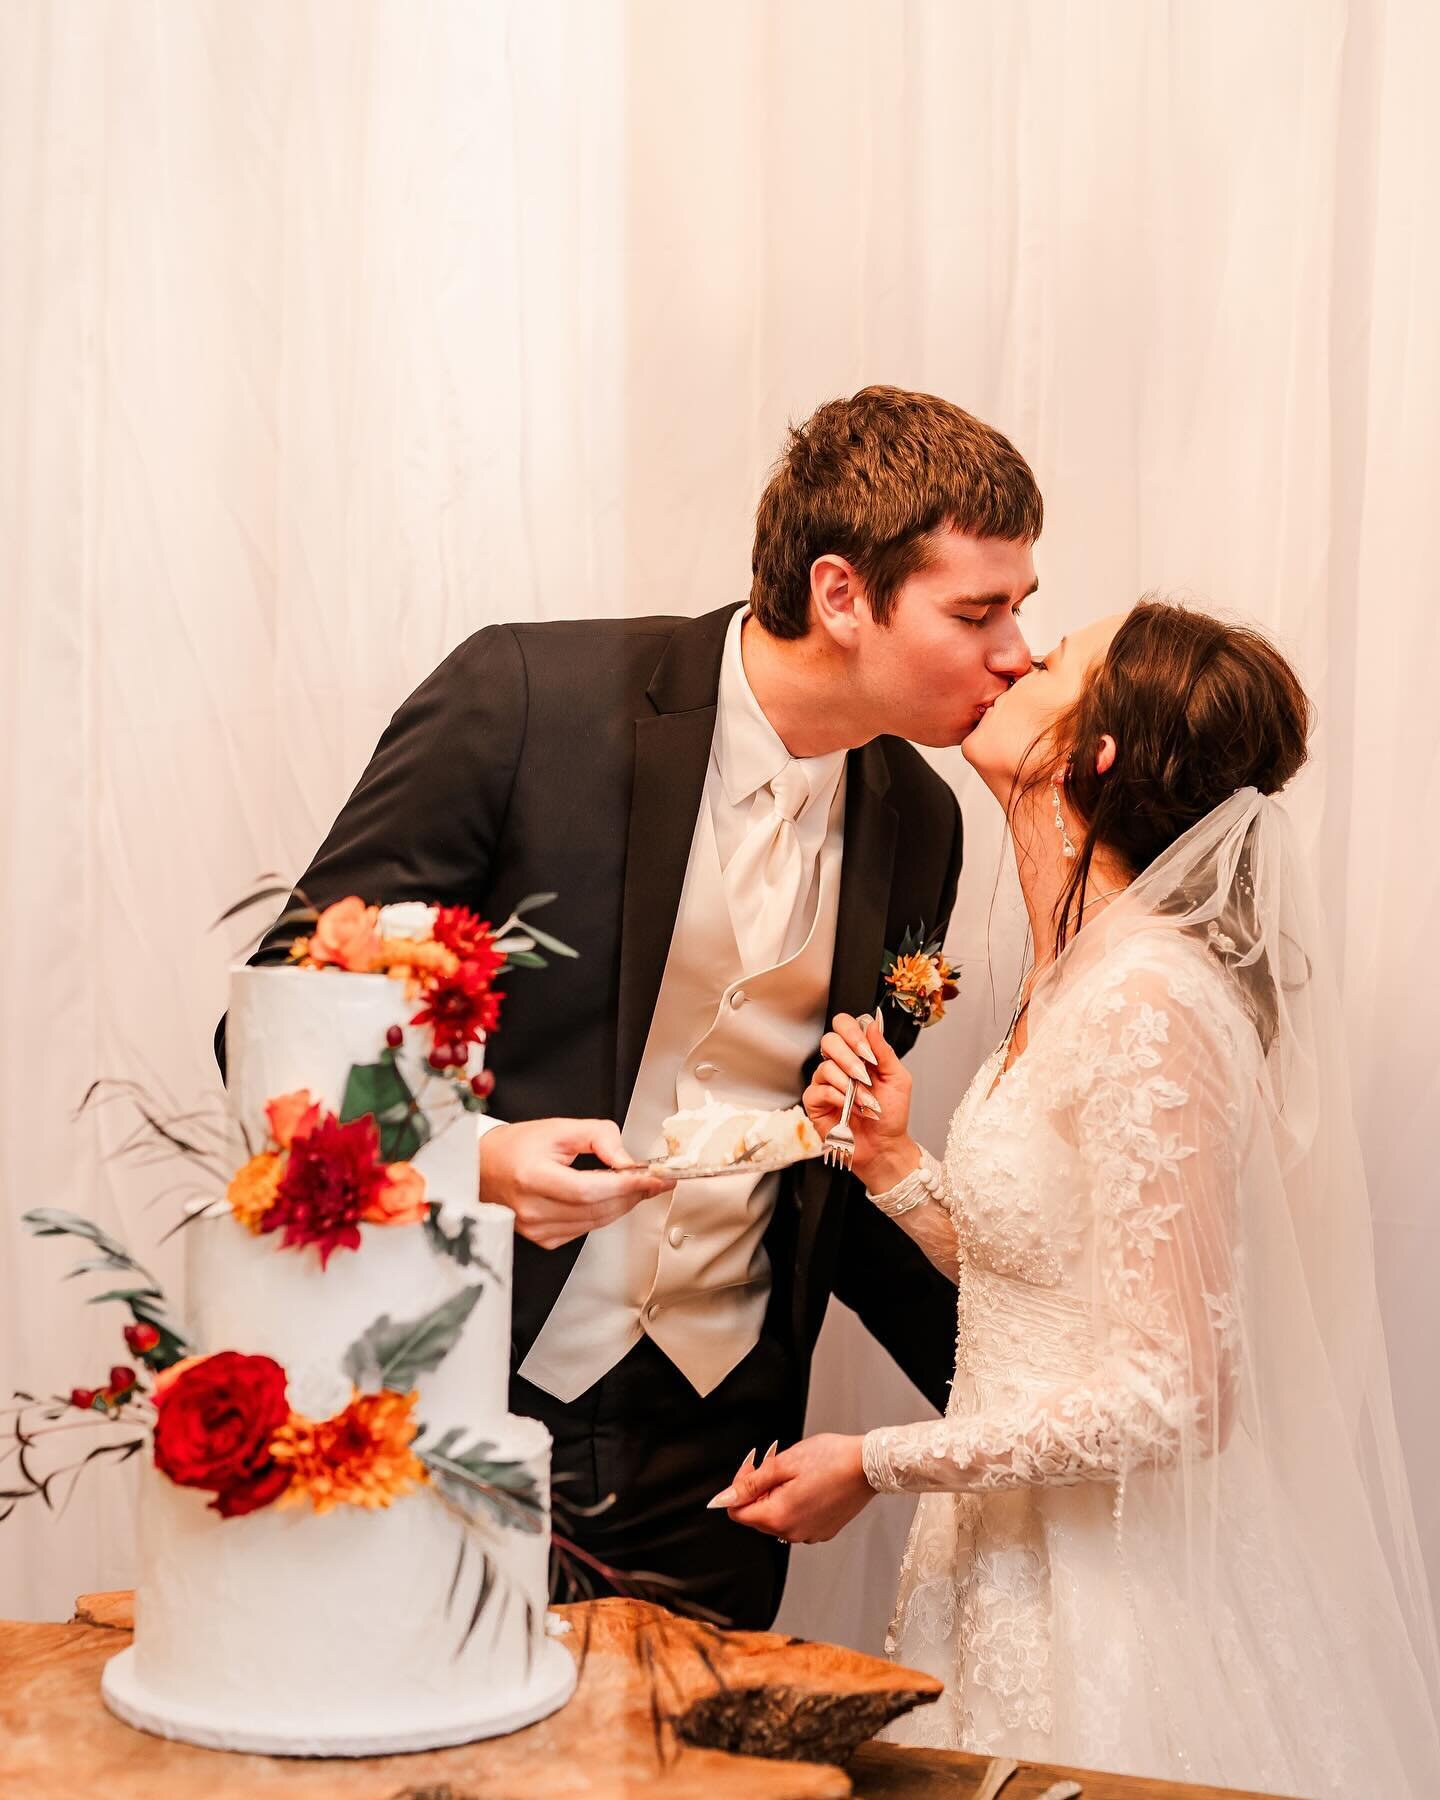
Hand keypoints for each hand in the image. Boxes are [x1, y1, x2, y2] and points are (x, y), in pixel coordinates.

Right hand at [479, 1117, 673, 1249]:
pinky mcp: (542, 1239)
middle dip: (632, 1194)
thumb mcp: (560, 1128)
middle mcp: (532, 1208)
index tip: (653, 1176)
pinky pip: (584, 1230)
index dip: (625, 1185)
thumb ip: (600, 1137)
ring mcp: (535, 1228)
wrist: (484, 1166)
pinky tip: (610, 1198)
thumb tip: (628, 1161)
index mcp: (532, 1177)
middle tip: (654, 1179)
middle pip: (596, 1208)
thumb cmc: (517, 1146)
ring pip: (595, 1222)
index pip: (588, 1189)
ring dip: (622, 1205)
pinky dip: (603, 1214)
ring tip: (637, 1186)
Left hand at [708, 1434, 874, 1544]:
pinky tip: (810, 1484)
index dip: (739, 1486)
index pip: (737, 1511)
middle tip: (776, 1463)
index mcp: (778, 1516)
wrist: (868, 1465)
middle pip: (757, 1516)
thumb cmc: (831, 1459)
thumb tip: (723, 1499)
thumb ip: (750, 1483)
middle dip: (759, 1489)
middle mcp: (792, 1533)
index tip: (754, 1466)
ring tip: (796, 1472)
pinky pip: (797, 1520)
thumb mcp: (784, 1463)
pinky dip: (796, 1503)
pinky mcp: (823, 1531)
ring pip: (777, 1517)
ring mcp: (809, 1535)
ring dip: (777, 1495)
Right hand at [803, 1010, 916, 1191]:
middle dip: (849, 1058)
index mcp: (859, 1055)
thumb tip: (872, 1024)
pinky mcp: (815, 1102)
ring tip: (865, 1102)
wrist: (885, 1146)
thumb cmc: (891, 1115)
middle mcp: (839, 1065)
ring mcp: (825, 1083)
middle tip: (865, 1076)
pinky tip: (850, 1108)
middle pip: (829, 1040)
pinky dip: (838, 1098)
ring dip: (850, 1085)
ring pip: (825, 1067)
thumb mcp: (897, 1079)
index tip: (866, 1050)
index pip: (844, 1026)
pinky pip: (819, 1089)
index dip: (852, 1032)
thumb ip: (884, 1051)